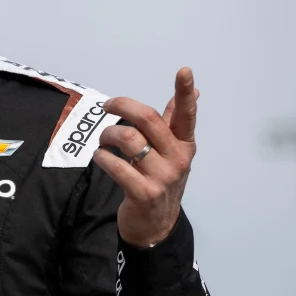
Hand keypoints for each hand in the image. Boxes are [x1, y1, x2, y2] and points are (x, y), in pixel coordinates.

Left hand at [93, 67, 197, 247]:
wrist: (155, 225)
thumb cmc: (160, 180)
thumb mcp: (172, 152)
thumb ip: (175, 122)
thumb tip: (193, 92)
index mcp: (184, 145)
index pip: (186, 115)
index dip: (185, 93)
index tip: (184, 71)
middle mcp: (177, 159)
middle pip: (148, 120)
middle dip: (122, 107)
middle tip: (107, 107)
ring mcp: (162, 177)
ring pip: (128, 140)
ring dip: (108, 136)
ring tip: (103, 142)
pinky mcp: (144, 193)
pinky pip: (116, 166)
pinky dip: (102, 158)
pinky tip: (101, 158)